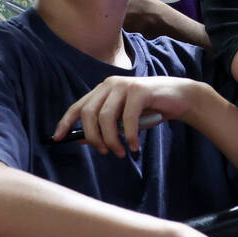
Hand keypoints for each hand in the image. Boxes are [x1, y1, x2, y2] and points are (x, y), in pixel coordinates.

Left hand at [53, 75, 207, 155]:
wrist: (180, 97)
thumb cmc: (150, 109)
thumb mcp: (124, 118)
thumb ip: (105, 125)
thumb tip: (81, 140)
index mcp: (103, 89)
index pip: (78, 106)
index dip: (65, 123)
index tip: (57, 139)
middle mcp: (111, 84)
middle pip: (89, 114)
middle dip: (93, 137)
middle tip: (103, 152)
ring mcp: (125, 85)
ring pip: (106, 118)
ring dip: (111, 140)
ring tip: (119, 152)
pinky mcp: (140, 91)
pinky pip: (128, 119)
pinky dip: (130, 136)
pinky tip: (134, 146)